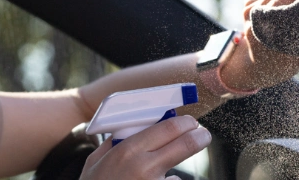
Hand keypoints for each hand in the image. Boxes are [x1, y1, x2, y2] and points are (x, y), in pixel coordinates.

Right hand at [79, 116, 210, 179]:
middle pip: (186, 144)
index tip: (191, 123)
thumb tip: (136, 124)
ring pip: (179, 174)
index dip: (186, 123)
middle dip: (199, 137)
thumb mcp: (95, 162)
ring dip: (174, 172)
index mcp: (128, 151)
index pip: (169, 128)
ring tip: (155, 176)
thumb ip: (116, 142)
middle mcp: (144, 168)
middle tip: (202, 136)